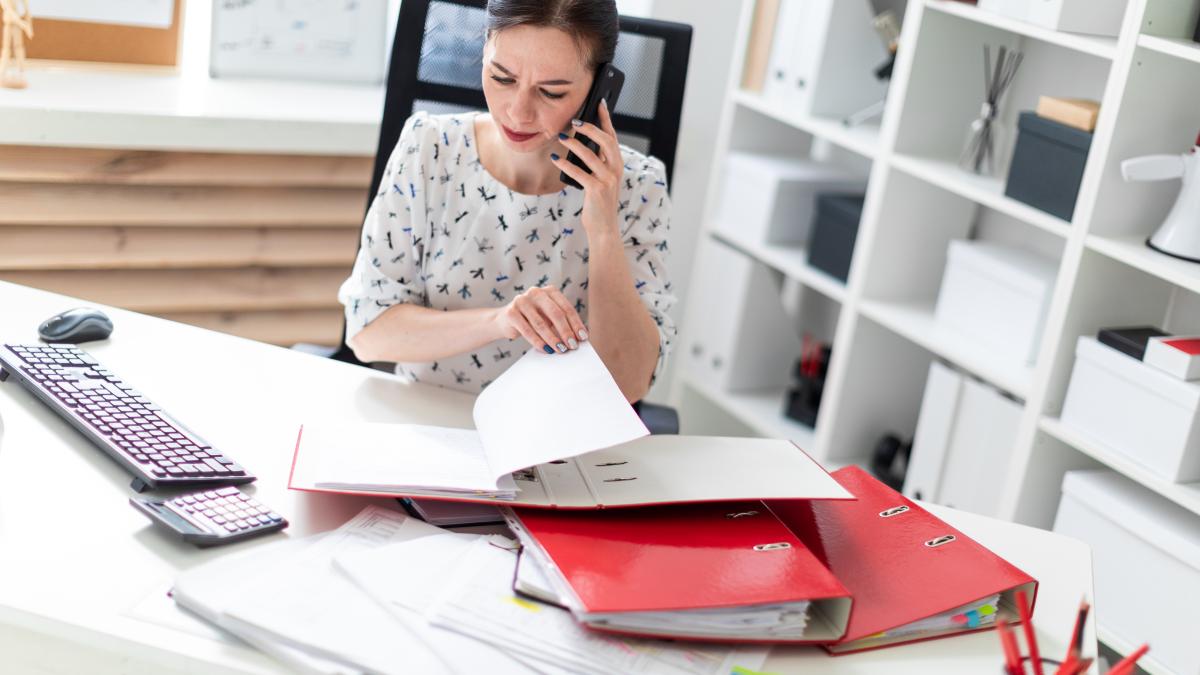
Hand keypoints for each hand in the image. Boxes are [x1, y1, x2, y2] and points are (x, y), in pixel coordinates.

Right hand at [493, 286, 587, 353]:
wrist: (505, 319)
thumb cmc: (533, 319)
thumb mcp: (548, 317)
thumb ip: (561, 323)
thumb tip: (578, 338)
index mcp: (550, 291)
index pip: (566, 308)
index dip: (576, 323)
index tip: (583, 337)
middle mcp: (536, 292)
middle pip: (555, 314)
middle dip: (566, 331)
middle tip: (572, 345)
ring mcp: (522, 301)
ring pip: (541, 324)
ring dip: (553, 339)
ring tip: (561, 349)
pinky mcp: (511, 312)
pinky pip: (527, 330)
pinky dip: (538, 342)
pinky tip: (546, 349)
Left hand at [550, 99, 621, 240]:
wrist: (604, 228)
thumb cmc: (598, 203)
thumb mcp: (600, 179)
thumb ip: (596, 163)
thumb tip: (578, 142)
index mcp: (617, 165)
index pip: (612, 137)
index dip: (606, 119)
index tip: (599, 103)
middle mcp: (616, 170)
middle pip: (605, 141)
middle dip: (590, 128)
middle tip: (575, 122)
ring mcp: (608, 180)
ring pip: (591, 155)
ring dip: (574, 144)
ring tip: (561, 137)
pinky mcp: (597, 190)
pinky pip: (579, 172)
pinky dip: (566, 164)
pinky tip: (556, 158)